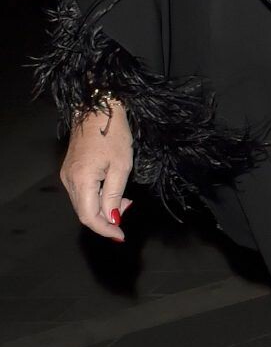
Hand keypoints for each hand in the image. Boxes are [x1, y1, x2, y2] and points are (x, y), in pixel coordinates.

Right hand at [60, 100, 132, 241]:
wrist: (98, 109)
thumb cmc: (113, 134)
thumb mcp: (121, 166)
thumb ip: (115, 195)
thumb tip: (112, 219)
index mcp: (82, 180)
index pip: (90, 216)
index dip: (105, 230)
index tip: (121, 236)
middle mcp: (69, 180)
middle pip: (84, 213)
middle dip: (106, 220)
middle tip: (126, 216)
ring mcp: (68, 175)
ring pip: (83, 204)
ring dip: (103, 209)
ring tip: (125, 202)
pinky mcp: (71, 170)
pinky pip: (82, 193)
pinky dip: (97, 198)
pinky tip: (113, 193)